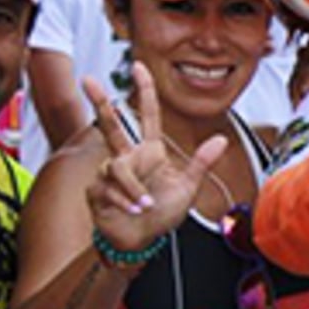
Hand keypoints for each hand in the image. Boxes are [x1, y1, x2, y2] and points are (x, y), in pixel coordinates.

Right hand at [83, 63, 227, 253]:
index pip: (146, 117)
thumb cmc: (162, 214)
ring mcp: (110, 173)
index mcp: (150, 153)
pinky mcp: (97, 189)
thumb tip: (220, 140)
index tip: (138, 67)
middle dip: (99, 101)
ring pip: (117, 168)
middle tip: (87, 79)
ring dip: (133, 189)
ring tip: (145, 206)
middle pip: (110, 124)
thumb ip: (201, 164)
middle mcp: (128, 158)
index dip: (144, 91)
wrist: (141, 241)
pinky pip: (108, 187)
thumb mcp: (187, 189)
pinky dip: (125, 200)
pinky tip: (134, 210)